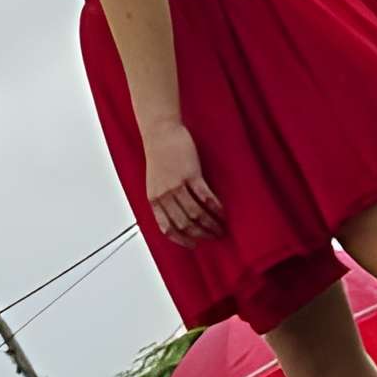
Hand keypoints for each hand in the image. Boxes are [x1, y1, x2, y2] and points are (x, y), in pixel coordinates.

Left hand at [142, 120, 221, 241]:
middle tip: (214, 237)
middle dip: (201, 234)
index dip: (181, 240)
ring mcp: (177, 185)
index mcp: (153, 199)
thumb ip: (163, 199)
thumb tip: (177, 215)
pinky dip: (215, 207)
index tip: (194, 245)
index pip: (167, 228)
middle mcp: (164, 195)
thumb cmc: (159, 154)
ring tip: (221, 228)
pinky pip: (205, 197)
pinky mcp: (190, 174)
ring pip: (196, 213)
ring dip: (211, 224)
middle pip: (184, 223)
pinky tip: (222, 212)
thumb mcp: (155, 182)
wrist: (160, 132)